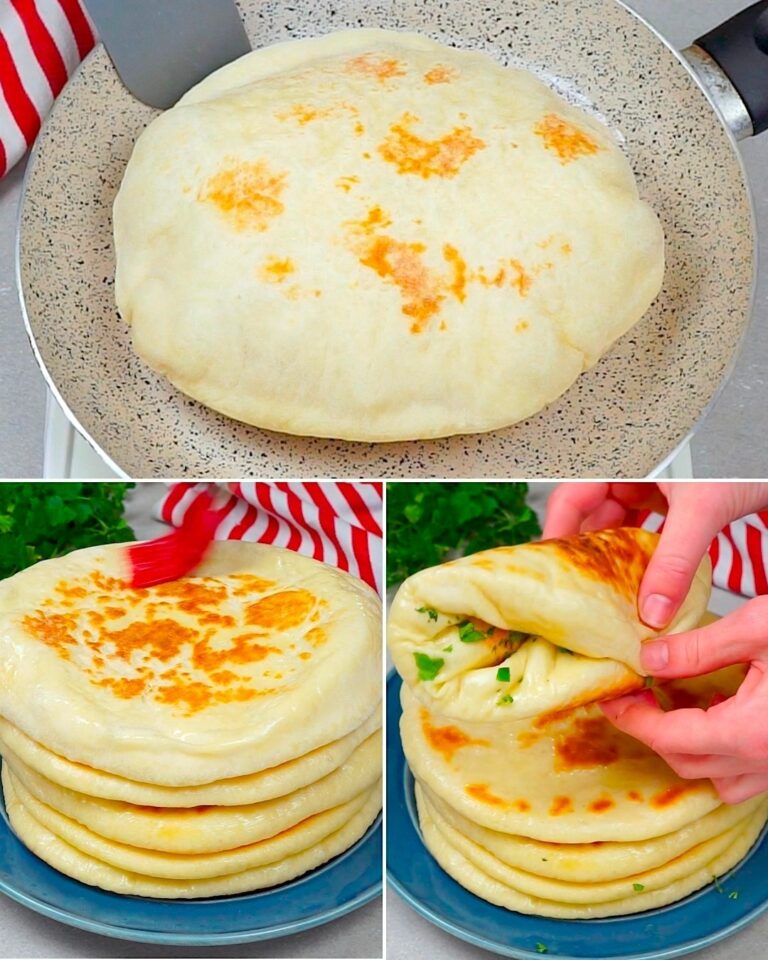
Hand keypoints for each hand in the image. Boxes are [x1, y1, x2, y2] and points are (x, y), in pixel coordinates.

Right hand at [544, 482, 767, 627]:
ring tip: (611, 596)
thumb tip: (652, 612)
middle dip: (589, 557)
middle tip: (581, 594)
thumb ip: (676, 561)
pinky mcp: (670, 502)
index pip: (570, 497)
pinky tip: (644, 583)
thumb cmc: (740, 460)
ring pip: (617, 529)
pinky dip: (642, 558)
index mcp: (621, 462)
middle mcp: (629, 474)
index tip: (552, 571)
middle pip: (592, 519)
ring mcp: (649, 488)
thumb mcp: (702, 509)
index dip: (557, 534)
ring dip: (616, 562)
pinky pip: (643, 533)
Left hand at [601, 598, 767, 802]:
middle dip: (653, 734)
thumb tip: (648, 658)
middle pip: (688, 764)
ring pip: (720, 780)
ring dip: (687, 751)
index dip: (633, 721)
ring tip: (668, 709)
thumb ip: (699, 648)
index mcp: (751, 733)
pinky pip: (749, 774)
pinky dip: (720, 755)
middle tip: (631, 697)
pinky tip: (714, 718)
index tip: (611, 698)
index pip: (670, 740)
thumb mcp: (759, 628)